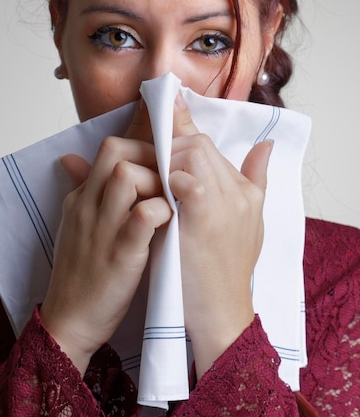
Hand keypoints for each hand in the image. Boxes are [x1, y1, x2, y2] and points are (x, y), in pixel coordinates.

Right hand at [40, 100, 171, 374]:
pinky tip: (172, 218)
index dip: (140, 143)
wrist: (69, 321)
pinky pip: (143, 215)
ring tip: (173, 194)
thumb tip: (71, 157)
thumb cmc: (81, 273)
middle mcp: (88, 206)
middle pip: (116, 151)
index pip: (109, 148)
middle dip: (149, 153)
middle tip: (171, 173)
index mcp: (80, 198)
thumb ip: (82, 190)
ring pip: (126, 175)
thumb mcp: (75, 225)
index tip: (162, 156)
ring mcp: (102, 228)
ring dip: (156, 178)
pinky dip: (161, 209)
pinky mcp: (120, 253)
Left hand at [169, 92, 272, 378]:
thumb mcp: (248, 224)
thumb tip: (266, 145)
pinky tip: (159, 185)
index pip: (209, 145)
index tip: (168, 103)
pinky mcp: (206, 217)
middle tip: (149, 141)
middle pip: (199, 143)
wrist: (220, 312)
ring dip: (167, 155)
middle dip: (171, 138)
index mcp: (243, 190)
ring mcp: (224, 203)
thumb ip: (255, 180)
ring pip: (193, 152)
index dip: (185, 124)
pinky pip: (187, 179)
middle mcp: (237, 191)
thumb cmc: (226, 271)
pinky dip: (171, 176)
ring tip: (150, 166)